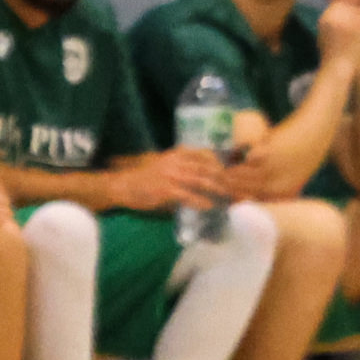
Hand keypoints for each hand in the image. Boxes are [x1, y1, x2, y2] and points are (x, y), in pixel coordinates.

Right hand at [102, 149, 227, 211]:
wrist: (122, 185)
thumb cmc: (146, 177)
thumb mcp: (166, 163)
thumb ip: (184, 165)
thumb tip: (208, 173)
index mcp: (178, 153)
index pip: (207, 155)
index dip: (222, 165)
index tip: (233, 173)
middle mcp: (177, 162)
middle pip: (209, 169)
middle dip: (225, 179)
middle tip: (237, 188)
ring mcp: (172, 175)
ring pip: (202, 181)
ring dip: (218, 190)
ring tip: (229, 197)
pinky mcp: (166, 190)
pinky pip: (189, 196)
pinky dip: (201, 201)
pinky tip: (210, 206)